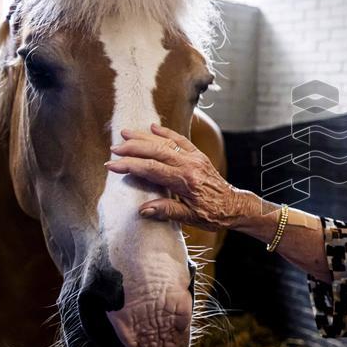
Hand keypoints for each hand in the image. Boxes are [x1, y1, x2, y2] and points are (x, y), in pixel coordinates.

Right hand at [106, 123, 250, 230]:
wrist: (235, 206)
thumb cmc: (214, 215)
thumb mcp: (191, 218)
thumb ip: (167, 211)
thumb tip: (143, 209)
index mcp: (186, 181)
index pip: (152, 169)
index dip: (130, 166)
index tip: (112, 166)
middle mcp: (190, 165)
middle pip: (156, 151)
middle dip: (133, 148)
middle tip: (114, 148)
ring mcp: (195, 158)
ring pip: (167, 143)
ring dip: (145, 137)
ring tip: (126, 133)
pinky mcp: (199, 156)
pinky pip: (181, 140)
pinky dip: (167, 133)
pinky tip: (154, 128)